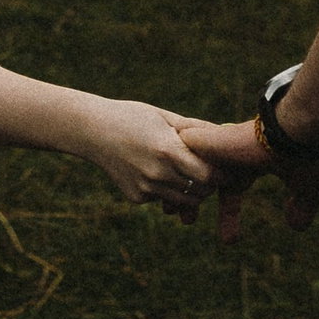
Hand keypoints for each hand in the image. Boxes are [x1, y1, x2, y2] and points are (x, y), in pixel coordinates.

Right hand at [77, 100, 216, 220]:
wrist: (93, 131)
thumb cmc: (133, 117)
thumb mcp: (164, 117)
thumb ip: (195, 129)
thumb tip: (224, 134)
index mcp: (168, 150)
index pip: (207, 175)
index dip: (219, 174)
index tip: (225, 169)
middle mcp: (157, 174)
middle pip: (199, 192)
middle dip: (208, 185)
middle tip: (210, 174)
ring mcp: (145, 188)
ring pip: (182, 201)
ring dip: (190, 191)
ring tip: (188, 174)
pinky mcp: (136, 197)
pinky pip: (162, 199)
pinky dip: (167, 190)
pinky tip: (156, 172)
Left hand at [178, 115, 318, 242]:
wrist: (299, 128)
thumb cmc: (306, 153)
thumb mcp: (308, 185)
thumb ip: (302, 205)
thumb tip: (297, 226)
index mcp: (252, 164)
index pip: (234, 192)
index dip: (230, 215)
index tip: (230, 241)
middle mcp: (232, 155)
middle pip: (205, 181)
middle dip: (195, 201)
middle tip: (185, 222)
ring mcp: (219, 147)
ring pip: (190, 168)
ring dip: (179, 189)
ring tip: (167, 212)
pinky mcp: (207, 141)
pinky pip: (179, 152)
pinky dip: (171, 166)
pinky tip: (158, 182)